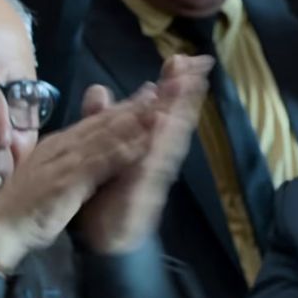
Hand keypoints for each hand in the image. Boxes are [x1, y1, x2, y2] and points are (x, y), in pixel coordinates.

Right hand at [0, 87, 163, 269]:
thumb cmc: (22, 206)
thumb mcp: (47, 175)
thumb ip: (64, 160)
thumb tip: (82, 151)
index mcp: (58, 145)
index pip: (94, 123)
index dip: (121, 109)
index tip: (147, 96)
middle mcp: (62, 147)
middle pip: (102, 123)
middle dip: (133, 107)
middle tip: (162, 91)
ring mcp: (64, 161)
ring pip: (104, 137)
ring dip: (132, 122)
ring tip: (159, 108)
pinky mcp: (66, 180)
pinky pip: (98, 163)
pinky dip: (120, 151)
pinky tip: (141, 144)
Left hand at [76, 56, 211, 253]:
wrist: (101, 240)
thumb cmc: (106, 196)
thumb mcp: (102, 151)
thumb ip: (103, 121)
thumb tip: (100, 89)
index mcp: (143, 145)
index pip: (158, 109)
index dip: (170, 84)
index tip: (181, 57)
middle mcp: (152, 159)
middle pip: (171, 121)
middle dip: (184, 95)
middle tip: (197, 67)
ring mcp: (150, 179)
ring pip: (168, 145)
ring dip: (179, 121)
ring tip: (190, 95)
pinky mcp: (141, 200)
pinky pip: (150, 177)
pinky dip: (157, 159)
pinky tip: (163, 141)